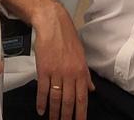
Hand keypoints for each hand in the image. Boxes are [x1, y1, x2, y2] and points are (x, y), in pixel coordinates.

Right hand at [30, 4, 91, 119]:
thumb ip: (86, 75)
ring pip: (56, 97)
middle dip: (67, 116)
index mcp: (81, 70)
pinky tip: (41, 110)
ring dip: (54, 112)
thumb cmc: (67, 37)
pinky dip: (41, 101)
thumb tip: (91, 89)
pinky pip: (43, 89)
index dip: (81, 113)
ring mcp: (56, 72)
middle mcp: (69, 73)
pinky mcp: (43, 69)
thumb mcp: (81, 55)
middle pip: (69, 101)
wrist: (52, 23)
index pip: (83, 97)